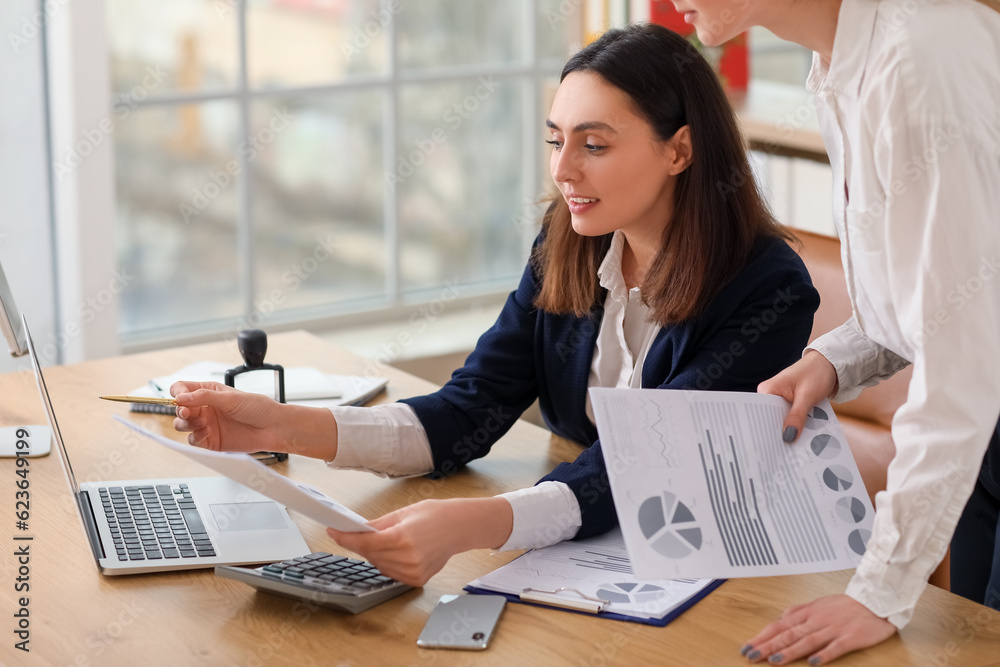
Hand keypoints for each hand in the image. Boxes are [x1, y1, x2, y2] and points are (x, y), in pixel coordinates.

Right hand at [171, 381, 336, 458]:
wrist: (273, 428)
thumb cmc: (258, 408)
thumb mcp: (231, 398)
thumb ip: (205, 397)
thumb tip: (181, 397)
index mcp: (208, 392)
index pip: (182, 389)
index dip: (177, 392)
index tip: (179, 397)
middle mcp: (205, 408)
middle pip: (179, 408)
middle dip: (179, 410)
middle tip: (187, 412)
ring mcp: (206, 424)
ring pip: (182, 424)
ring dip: (185, 423)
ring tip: (201, 422)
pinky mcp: (210, 440)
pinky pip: (193, 440)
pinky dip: (195, 437)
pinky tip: (207, 432)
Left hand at [327, 497, 513, 586]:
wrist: (460, 527)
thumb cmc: (435, 515)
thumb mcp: (403, 513)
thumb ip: (378, 524)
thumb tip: (356, 530)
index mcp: (404, 538)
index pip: (366, 542)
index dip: (346, 538)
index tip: (333, 532)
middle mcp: (409, 558)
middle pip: (370, 555)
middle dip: (359, 544)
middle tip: (350, 532)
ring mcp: (414, 571)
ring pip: (379, 565)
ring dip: (373, 554)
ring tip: (377, 541)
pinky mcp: (417, 579)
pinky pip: (391, 573)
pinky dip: (386, 563)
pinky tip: (392, 552)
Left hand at [742, 595, 895, 664]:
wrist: (875, 600)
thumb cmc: (845, 604)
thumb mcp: (817, 604)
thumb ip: (799, 612)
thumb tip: (781, 618)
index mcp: (807, 612)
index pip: (779, 625)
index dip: (762, 637)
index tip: (748, 647)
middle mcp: (816, 620)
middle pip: (788, 634)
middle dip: (768, 646)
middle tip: (751, 656)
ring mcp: (833, 628)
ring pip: (807, 641)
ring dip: (789, 651)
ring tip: (774, 660)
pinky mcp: (850, 637)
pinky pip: (835, 647)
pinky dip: (824, 654)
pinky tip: (813, 663)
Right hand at [758, 350, 838, 442]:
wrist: (830, 364)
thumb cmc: (816, 372)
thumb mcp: (807, 396)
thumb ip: (797, 416)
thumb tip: (787, 436)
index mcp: (768, 390)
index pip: (762, 414)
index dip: (768, 430)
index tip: (775, 446)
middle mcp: (770, 395)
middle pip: (771, 419)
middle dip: (782, 432)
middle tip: (789, 450)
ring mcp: (780, 400)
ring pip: (783, 421)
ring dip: (792, 429)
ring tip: (798, 444)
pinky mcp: (790, 404)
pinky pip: (791, 418)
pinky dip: (798, 425)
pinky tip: (804, 434)